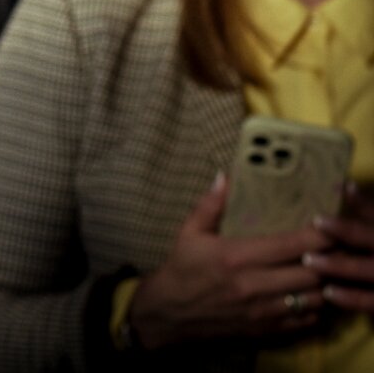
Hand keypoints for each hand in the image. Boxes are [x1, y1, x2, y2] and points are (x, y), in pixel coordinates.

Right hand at [126, 173, 327, 346]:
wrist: (169, 313)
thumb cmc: (181, 268)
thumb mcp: (189, 232)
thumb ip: (210, 205)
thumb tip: (225, 176)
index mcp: (236, 256)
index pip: (290, 245)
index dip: (317, 236)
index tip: (328, 226)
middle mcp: (253, 284)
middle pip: (310, 273)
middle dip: (328, 260)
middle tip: (335, 247)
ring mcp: (262, 310)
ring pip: (313, 298)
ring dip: (323, 284)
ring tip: (324, 269)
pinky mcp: (265, 329)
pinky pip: (305, 320)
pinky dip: (315, 307)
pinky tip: (309, 293)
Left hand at [310, 182, 373, 312]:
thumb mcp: (373, 232)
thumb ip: (367, 211)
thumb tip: (341, 186)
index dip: (364, 202)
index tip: (341, 187)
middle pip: (373, 238)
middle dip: (349, 230)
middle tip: (317, 220)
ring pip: (369, 270)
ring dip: (340, 265)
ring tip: (309, 260)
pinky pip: (372, 301)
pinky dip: (352, 297)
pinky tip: (328, 292)